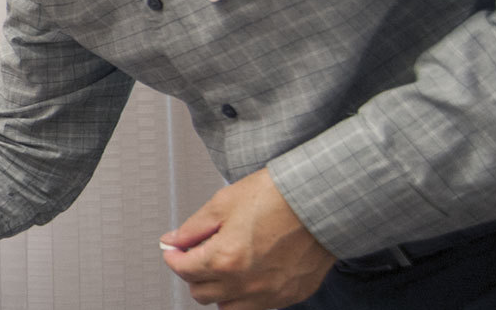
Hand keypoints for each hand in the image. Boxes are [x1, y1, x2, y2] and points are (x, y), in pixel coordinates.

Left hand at [161, 169, 336, 308]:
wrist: (323, 200)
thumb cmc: (279, 196)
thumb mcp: (224, 203)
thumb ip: (193, 228)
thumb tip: (172, 241)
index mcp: (226, 258)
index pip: (183, 270)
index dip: (173, 257)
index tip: (174, 250)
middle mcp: (247, 282)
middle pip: (201, 294)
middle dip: (193, 274)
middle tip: (197, 256)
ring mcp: (270, 293)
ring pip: (227, 307)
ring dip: (219, 290)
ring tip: (224, 267)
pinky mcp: (291, 295)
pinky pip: (258, 306)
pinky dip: (246, 295)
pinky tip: (249, 273)